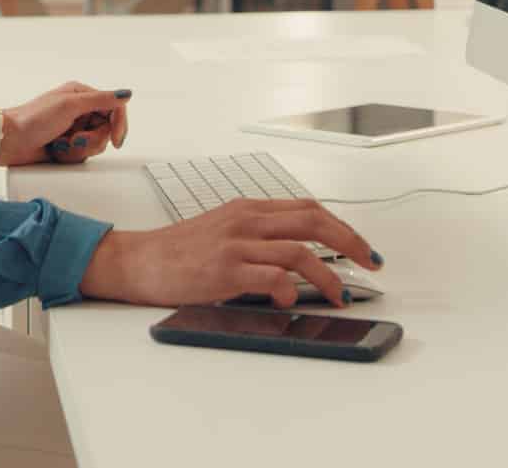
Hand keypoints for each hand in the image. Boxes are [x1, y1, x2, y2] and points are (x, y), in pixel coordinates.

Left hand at [0, 81, 130, 167]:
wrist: (9, 141)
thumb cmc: (33, 119)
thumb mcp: (69, 105)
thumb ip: (101, 100)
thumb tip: (126, 93)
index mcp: (81, 95)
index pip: (114, 108)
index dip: (119, 125)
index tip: (117, 140)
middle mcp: (79, 110)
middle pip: (106, 130)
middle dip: (90, 139)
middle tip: (73, 138)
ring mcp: (73, 129)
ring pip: (95, 145)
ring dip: (78, 148)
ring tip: (60, 144)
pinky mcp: (67, 145)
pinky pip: (82, 155)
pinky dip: (69, 155)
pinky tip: (55, 150)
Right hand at [78, 199, 382, 309]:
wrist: (137, 260)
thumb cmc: (177, 251)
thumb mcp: (222, 232)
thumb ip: (257, 238)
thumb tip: (298, 259)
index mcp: (247, 208)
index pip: (307, 208)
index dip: (342, 226)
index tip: (362, 247)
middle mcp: (245, 220)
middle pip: (313, 221)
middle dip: (350, 241)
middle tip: (370, 262)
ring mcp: (235, 243)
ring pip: (299, 250)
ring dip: (329, 276)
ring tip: (339, 295)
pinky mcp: (224, 269)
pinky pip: (270, 276)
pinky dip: (290, 288)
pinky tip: (294, 299)